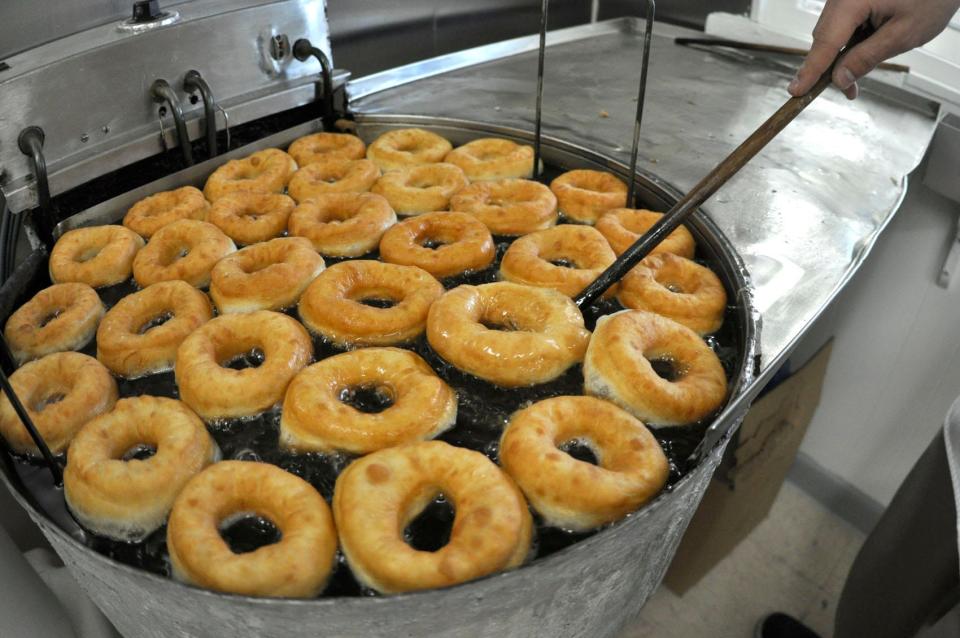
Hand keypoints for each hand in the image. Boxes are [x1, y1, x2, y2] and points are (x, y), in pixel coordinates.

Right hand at [789, 0, 959, 98]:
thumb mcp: (903, 34)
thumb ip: (867, 57)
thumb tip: (840, 78)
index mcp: (853, 1)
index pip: (825, 43)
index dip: (811, 70)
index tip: (796, 90)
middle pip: (825, 38)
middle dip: (832, 66)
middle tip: (849, 90)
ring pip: (832, 32)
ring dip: (843, 54)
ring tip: (863, 70)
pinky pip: (843, 22)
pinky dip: (851, 39)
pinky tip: (868, 46)